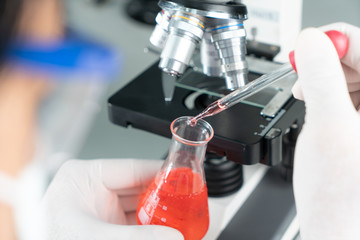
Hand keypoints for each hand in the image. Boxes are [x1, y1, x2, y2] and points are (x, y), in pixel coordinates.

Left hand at [42, 159, 183, 239]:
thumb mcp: (94, 236)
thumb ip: (136, 236)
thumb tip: (172, 235)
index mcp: (84, 176)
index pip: (131, 168)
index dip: (159, 173)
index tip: (181, 177)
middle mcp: (95, 189)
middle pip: (139, 187)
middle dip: (163, 197)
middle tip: (185, 201)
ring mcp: (102, 209)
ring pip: (140, 206)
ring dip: (160, 213)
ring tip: (180, 217)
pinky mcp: (108, 226)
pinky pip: (136, 222)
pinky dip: (152, 227)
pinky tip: (166, 229)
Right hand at [292, 26, 359, 238]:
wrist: (340, 229)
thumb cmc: (340, 195)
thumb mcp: (327, 127)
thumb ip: (320, 77)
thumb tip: (311, 41)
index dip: (333, 42)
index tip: (307, 50)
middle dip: (328, 63)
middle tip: (304, 79)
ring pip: (354, 77)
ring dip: (326, 80)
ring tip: (309, 97)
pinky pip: (352, 95)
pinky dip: (331, 95)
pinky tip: (320, 108)